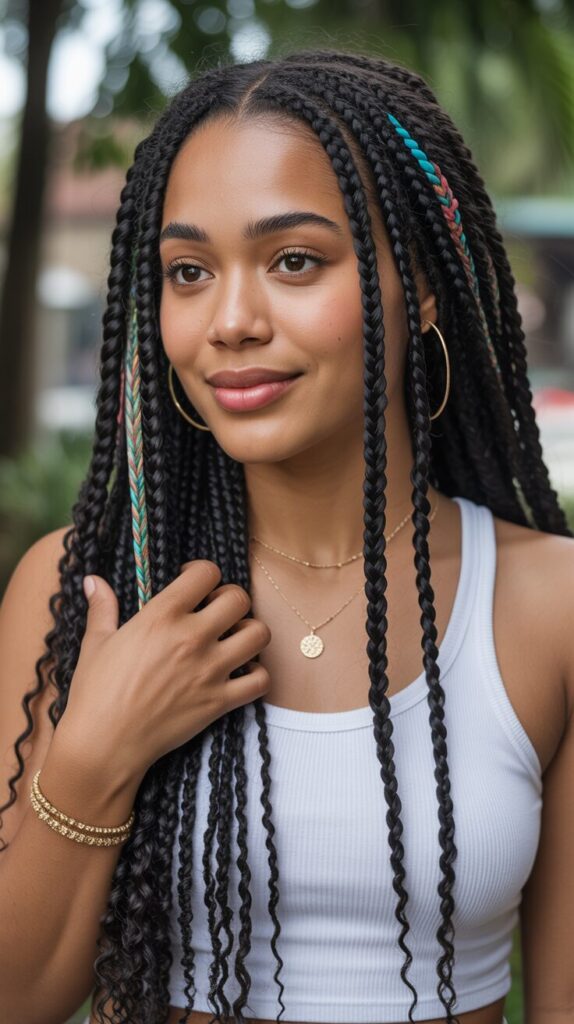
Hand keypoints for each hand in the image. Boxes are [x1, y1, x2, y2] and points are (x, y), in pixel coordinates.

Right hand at [57, 560, 270, 780]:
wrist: (104, 743)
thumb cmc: (96, 692)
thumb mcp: (96, 643)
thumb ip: (102, 607)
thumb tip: (92, 580)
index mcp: (162, 616)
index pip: (206, 573)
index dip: (202, 573)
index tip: (192, 585)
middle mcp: (192, 637)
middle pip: (239, 598)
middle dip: (230, 599)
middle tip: (215, 612)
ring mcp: (210, 670)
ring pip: (259, 634)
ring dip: (250, 632)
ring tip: (233, 640)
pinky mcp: (220, 701)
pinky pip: (260, 679)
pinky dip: (256, 674)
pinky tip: (239, 674)